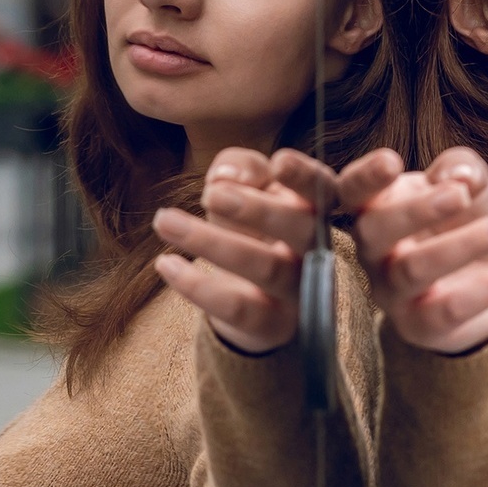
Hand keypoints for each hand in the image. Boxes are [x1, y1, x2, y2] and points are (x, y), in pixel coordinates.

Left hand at [152, 148, 323, 352]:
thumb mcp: (243, 186)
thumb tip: (226, 178)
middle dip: (258, 210)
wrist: (250, 300)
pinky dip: (197, 285)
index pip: (323, 190)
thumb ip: (240, 167)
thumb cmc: (248, 227)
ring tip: (164, 220)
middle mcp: (315, 250)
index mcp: (312, 209)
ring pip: (268, 268)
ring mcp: (297, 291)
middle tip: (211, 196)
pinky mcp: (272, 324)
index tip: (278, 162)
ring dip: (213, 242)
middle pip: (304, 229)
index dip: (306, 176)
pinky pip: (238, 307)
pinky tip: (165, 263)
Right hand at [342, 146, 487, 353]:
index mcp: (375, 209)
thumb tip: (459, 177)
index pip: (351, 191)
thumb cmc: (460, 221)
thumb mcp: (466, 184)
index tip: (393, 160)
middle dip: (416, 210)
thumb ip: (462, 167)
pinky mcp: (420, 325)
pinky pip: (448, 309)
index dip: (364, 177)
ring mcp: (391, 292)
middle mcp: (373, 252)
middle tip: (460, 195)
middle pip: (373, 230)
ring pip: (414, 269)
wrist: (478, 282)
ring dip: (467, 243)